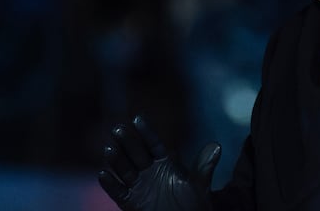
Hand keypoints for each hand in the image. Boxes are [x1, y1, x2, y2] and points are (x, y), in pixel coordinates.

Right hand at [98, 114, 221, 210]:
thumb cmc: (193, 205)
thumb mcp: (199, 185)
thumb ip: (204, 166)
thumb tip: (216, 145)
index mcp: (165, 163)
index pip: (154, 144)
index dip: (146, 132)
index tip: (137, 118)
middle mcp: (149, 172)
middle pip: (136, 154)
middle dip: (127, 142)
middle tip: (118, 128)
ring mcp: (139, 186)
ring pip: (125, 170)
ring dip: (116, 160)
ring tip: (108, 148)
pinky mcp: (131, 202)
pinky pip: (119, 192)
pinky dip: (110, 184)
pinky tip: (103, 174)